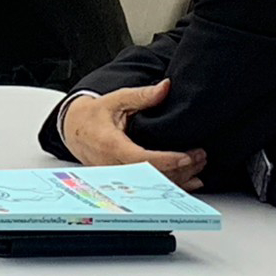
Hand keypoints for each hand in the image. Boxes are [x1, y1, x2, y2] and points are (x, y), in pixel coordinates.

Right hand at [60, 80, 206, 189]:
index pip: (141, 159)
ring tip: (200, 165)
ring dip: (180, 178)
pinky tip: (189, 182)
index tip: (187, 157)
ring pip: (153, 185)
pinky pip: (151, 187)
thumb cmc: (94, 115)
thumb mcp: (116, 100)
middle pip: (151, 175)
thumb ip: (142, 95)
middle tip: (201, 156)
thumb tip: (165, 87)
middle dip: (180, 169)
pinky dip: (172, 185)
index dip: (166, 161)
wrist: (75, 129)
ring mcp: (119, 177)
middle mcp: (114, 166)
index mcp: (111, 145)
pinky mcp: (125, 182)